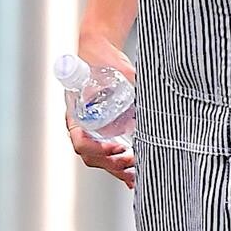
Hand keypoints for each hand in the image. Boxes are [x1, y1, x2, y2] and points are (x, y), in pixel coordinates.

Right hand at [67, 34, 136, 191]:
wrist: (100, 53)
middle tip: (134, 161)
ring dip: (118, 170)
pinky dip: (121, 167)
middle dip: (113, 164)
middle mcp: (80, 127)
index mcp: (75, 115)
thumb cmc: (102, 60)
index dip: (99, 149)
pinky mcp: (104, 133)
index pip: (80, 142)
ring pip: (101, 160)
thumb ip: (133, 84)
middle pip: (92, 157)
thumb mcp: (118, 72)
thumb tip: (155, 98)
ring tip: (137, 174)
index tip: (118, 146)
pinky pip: (109, 155)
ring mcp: (92, 132)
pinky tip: (134, 177)